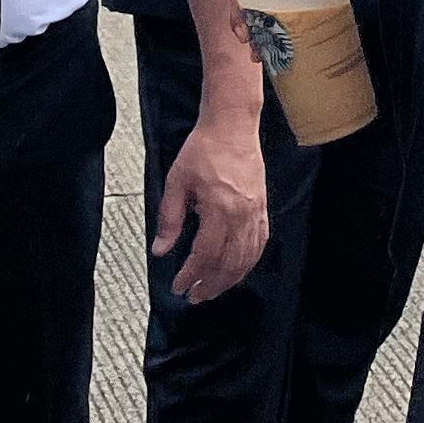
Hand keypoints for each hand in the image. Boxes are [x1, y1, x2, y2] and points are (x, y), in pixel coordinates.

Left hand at [154, 116, 271, 302]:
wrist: (232, 126)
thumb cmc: (203, 149)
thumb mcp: (176, 182)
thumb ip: (169, 219)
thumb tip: (161, 250)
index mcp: (218, 208)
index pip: (205, 254)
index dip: (191, 275)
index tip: (179, 286)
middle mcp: (241, 215)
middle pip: (228, 263)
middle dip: (210, 285)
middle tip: (194, 296)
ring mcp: (255, 212)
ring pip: (246, 257)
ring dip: (230, 279)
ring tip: (213, 289)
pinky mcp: (262, 207)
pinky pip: (260, 243)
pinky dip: (249, 262)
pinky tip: (238, 270)